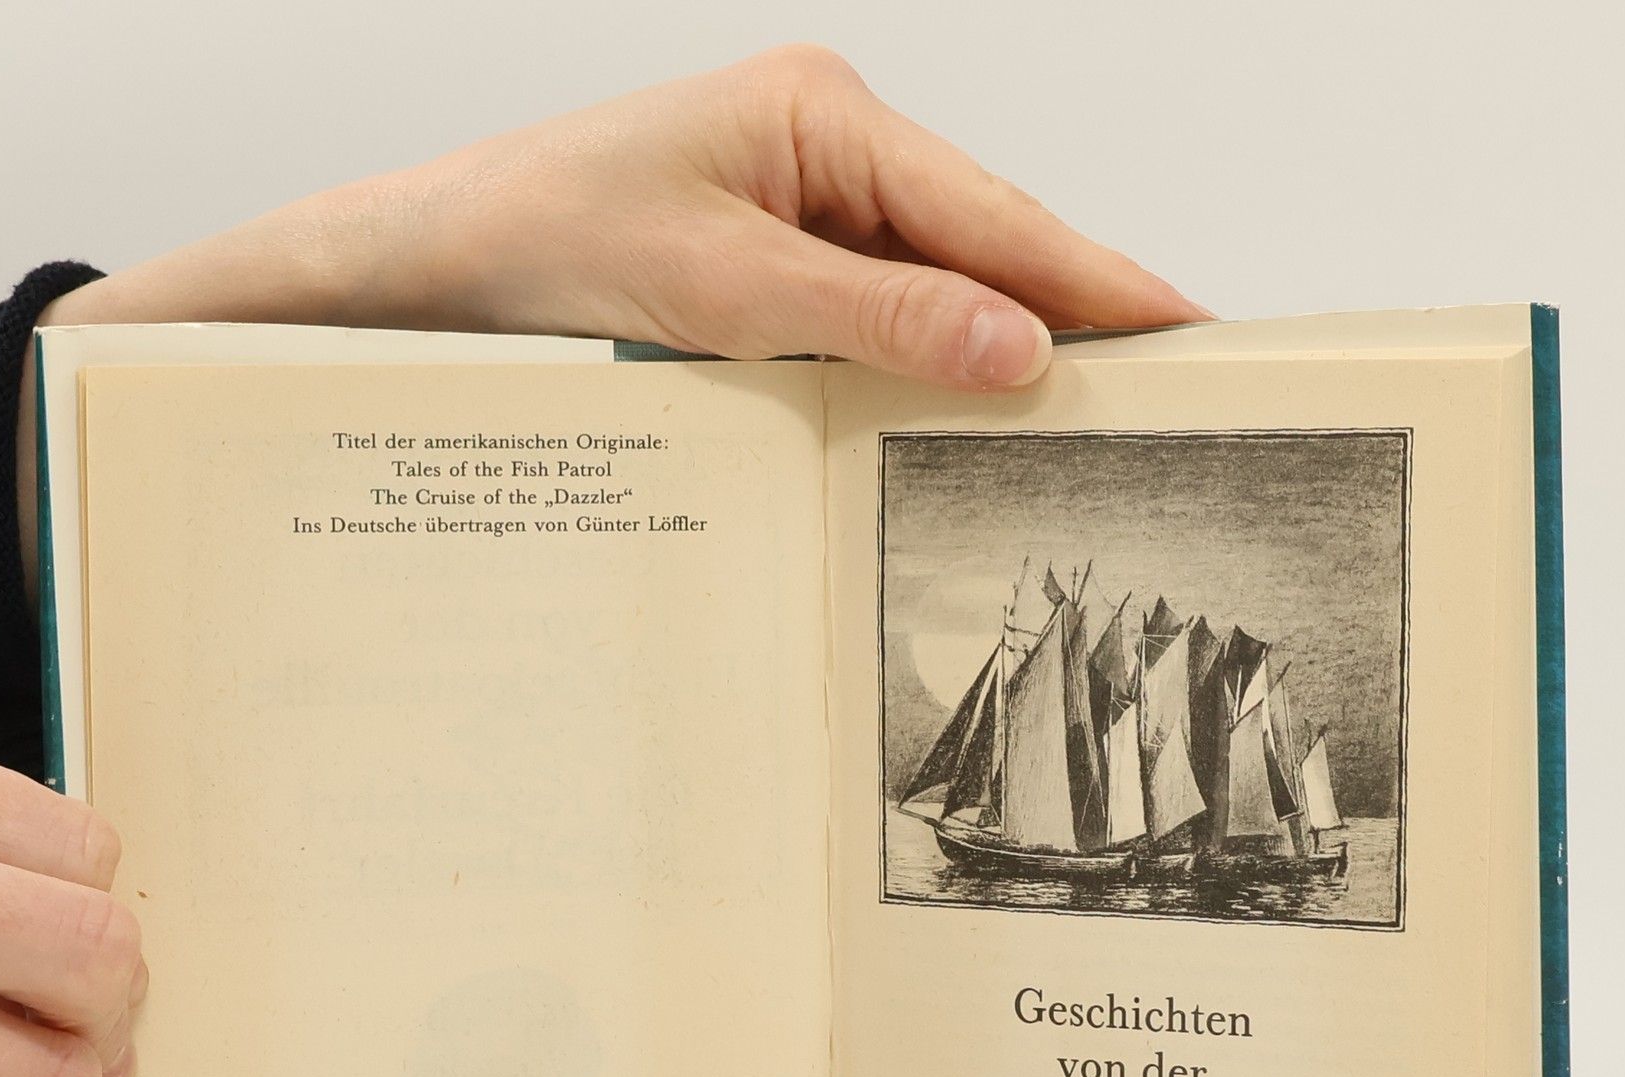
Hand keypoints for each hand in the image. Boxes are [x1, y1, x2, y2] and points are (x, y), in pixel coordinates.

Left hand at [329, 44, 1210, 384]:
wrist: (436, 267)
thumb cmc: (546, 243)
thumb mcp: (720, 287)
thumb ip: (875, 315)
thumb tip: (1014, 344)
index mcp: (823, 116)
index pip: (992, 211)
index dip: (1095, 278)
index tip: (1188, 327)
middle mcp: (825, 146)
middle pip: (981, 241)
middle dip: (1068, 313)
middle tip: (1170, 382)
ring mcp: (803, 200)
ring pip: (935, 283)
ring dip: (997, 344)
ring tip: (1091, 410)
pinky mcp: (776, 255)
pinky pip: (878, 310)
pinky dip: (923, 360)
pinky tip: (964, 404)